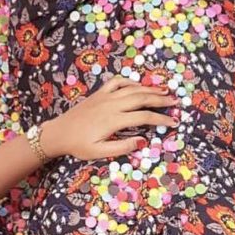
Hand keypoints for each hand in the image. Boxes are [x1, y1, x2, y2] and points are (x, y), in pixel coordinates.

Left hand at [43, 75, 177, 160]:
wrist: (58, 133)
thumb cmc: (78, 145)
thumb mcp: (99, 152)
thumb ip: (121, 147)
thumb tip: (142, 142)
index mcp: (113, 120)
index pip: (143, 117)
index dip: (160, 119)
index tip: (173, 122)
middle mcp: (111, 105)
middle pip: (142, 98)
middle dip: (161, 99)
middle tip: (176, 101)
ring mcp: (105, 96)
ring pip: (132, 88)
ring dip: (150, 88)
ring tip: (165, 90)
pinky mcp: (99, 93)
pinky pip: (118, 82)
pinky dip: (130, 81)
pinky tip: (139, 85)